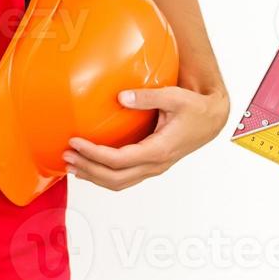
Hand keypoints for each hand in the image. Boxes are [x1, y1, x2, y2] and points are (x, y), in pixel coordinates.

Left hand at [63, 86, 227, 190]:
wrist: (211, 120)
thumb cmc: (195, 108)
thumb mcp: (174, 97)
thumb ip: (148, 97)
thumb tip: (122, 96)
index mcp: (159, 149)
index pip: (120, 160)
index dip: (94, 154)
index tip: (75, 142)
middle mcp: (156, 164)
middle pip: (115, 178)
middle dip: (88, 169)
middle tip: (66, 155)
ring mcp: (154, 167)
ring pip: (119, 182)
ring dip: (93, 176)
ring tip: (72, 165)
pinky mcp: (151, 164)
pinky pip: (125, 177)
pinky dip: (104, 174)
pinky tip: (91, 165)